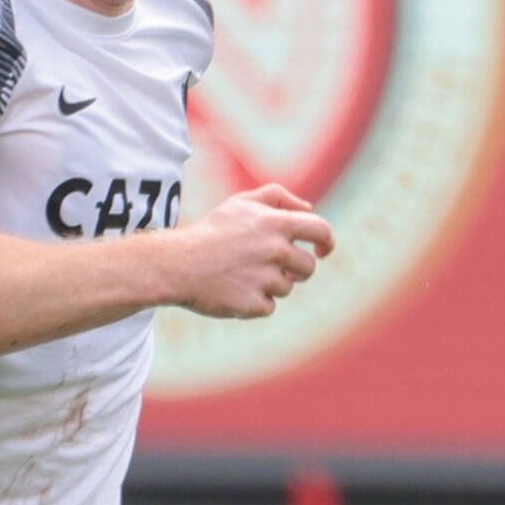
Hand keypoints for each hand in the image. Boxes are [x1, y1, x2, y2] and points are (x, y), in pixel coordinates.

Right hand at [165, 184, 334, 320]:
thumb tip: (309, 207)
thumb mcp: (241, 203)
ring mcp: (265, 279)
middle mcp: (275, 250)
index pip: (321, 230)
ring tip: (241, 275)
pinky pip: (268, 306)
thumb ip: (278, 197)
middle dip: (296, 269)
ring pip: (287, 288)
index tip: (322, 250)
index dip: (327, 242)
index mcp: (276, 223)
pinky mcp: (254, 304)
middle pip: (308, 267)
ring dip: (270, 284)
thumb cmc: (211, 231)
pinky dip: (254, 302)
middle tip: (272, 267)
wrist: (176, 263)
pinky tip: (233, 290)